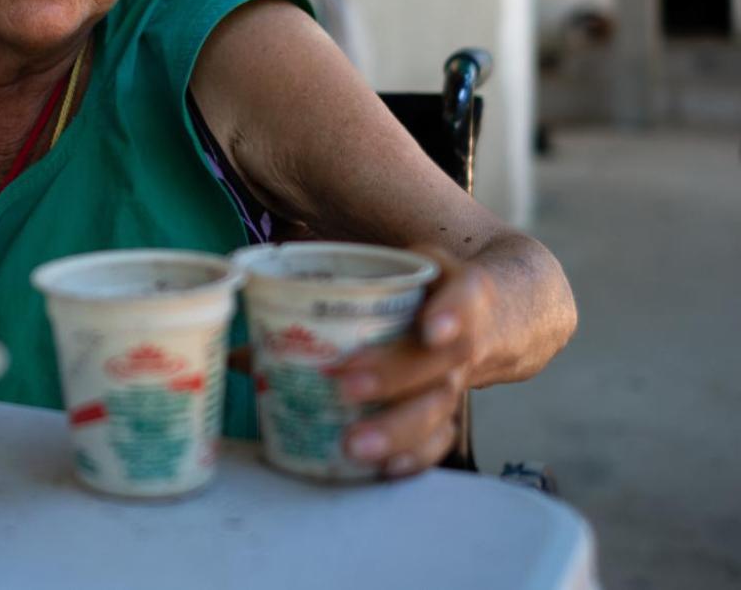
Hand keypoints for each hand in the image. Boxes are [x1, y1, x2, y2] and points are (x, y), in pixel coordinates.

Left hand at [330, 245, 493, 477]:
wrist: (497, 310)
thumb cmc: (424, 287)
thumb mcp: (394, 273)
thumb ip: (327, 299)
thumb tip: (246, 352)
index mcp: (456, 289)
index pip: (465, 296)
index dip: (452, 313)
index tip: (429, 329)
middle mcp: (463, 338)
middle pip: (441, 363)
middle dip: (394, 376)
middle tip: (345, 386)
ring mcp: (461, 379)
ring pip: (439, 407)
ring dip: (397, 428)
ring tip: (354, 445)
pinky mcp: (453, 412)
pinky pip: (441, 439)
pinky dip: (415, 456)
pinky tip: (386, 470)